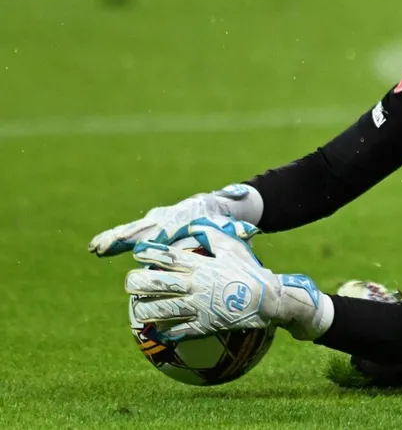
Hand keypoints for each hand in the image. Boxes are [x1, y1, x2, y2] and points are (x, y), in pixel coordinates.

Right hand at [89, 184, 261, 256]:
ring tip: (97, 248)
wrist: (223, 208)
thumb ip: (236, 231)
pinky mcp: (152, 225)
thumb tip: (250, 232)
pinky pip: (131, 232)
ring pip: (134, 229)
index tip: (142, 245)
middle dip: (126, 238)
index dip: (154, 238)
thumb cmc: (229, 222)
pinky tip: (97, 248)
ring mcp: (158, 219)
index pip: (167, 229)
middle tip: (105, 247)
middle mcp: (168, 217)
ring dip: (115, 239)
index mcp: (186, 218)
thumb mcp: (233, 228)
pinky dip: (115, 238)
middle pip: (144, 228)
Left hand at [125, 216, 332, 341]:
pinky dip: (165, 331)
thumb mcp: (233, 247)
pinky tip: (157, 331)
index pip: (168, 257)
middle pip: (156, 284)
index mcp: (201, 265)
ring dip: (145, 309)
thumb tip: (195, 225)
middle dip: (137, 283)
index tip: (137, 254)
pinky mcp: (203, 326)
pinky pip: (178, 330)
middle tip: (129, 283)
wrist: (267, 299)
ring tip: (137, 308)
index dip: (149, 254)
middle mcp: (194, 285)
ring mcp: (197, 307)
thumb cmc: (250, 270)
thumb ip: (212, 235)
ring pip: (161, 309)